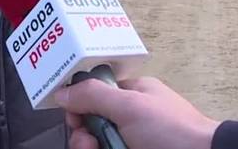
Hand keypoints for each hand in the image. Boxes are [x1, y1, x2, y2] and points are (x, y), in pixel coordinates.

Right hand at [55, 77, 219, 148]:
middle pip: (92, 126)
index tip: (77, 121)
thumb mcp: (130, 106)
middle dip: (85, 137)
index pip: (94, 96)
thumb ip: (93, 96)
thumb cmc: (174, 131)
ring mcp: (134, 141)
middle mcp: (133, 118)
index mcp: (134, 95)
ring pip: (99, 145)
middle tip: (91, 145)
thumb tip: (63, 93)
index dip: (80, 109)